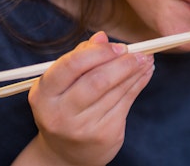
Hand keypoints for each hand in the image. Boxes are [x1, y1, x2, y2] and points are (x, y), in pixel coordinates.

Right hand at [13, 31, 154, 165]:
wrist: (67, 153)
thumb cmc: (65, 107)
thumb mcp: (62, 83)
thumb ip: (81, 56)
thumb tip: (102, 37)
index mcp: (44, 94)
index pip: (71, 66)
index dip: (98, 52)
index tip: (118, 46)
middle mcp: (60, 113)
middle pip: (96, 81)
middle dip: (122, 63)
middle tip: (139, 52)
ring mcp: (82, 127)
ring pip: (115, 91)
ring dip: (135, 72)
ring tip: (146, 59)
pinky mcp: (104, 135)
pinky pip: (125, 103)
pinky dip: (138, 85)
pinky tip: (145, 74)